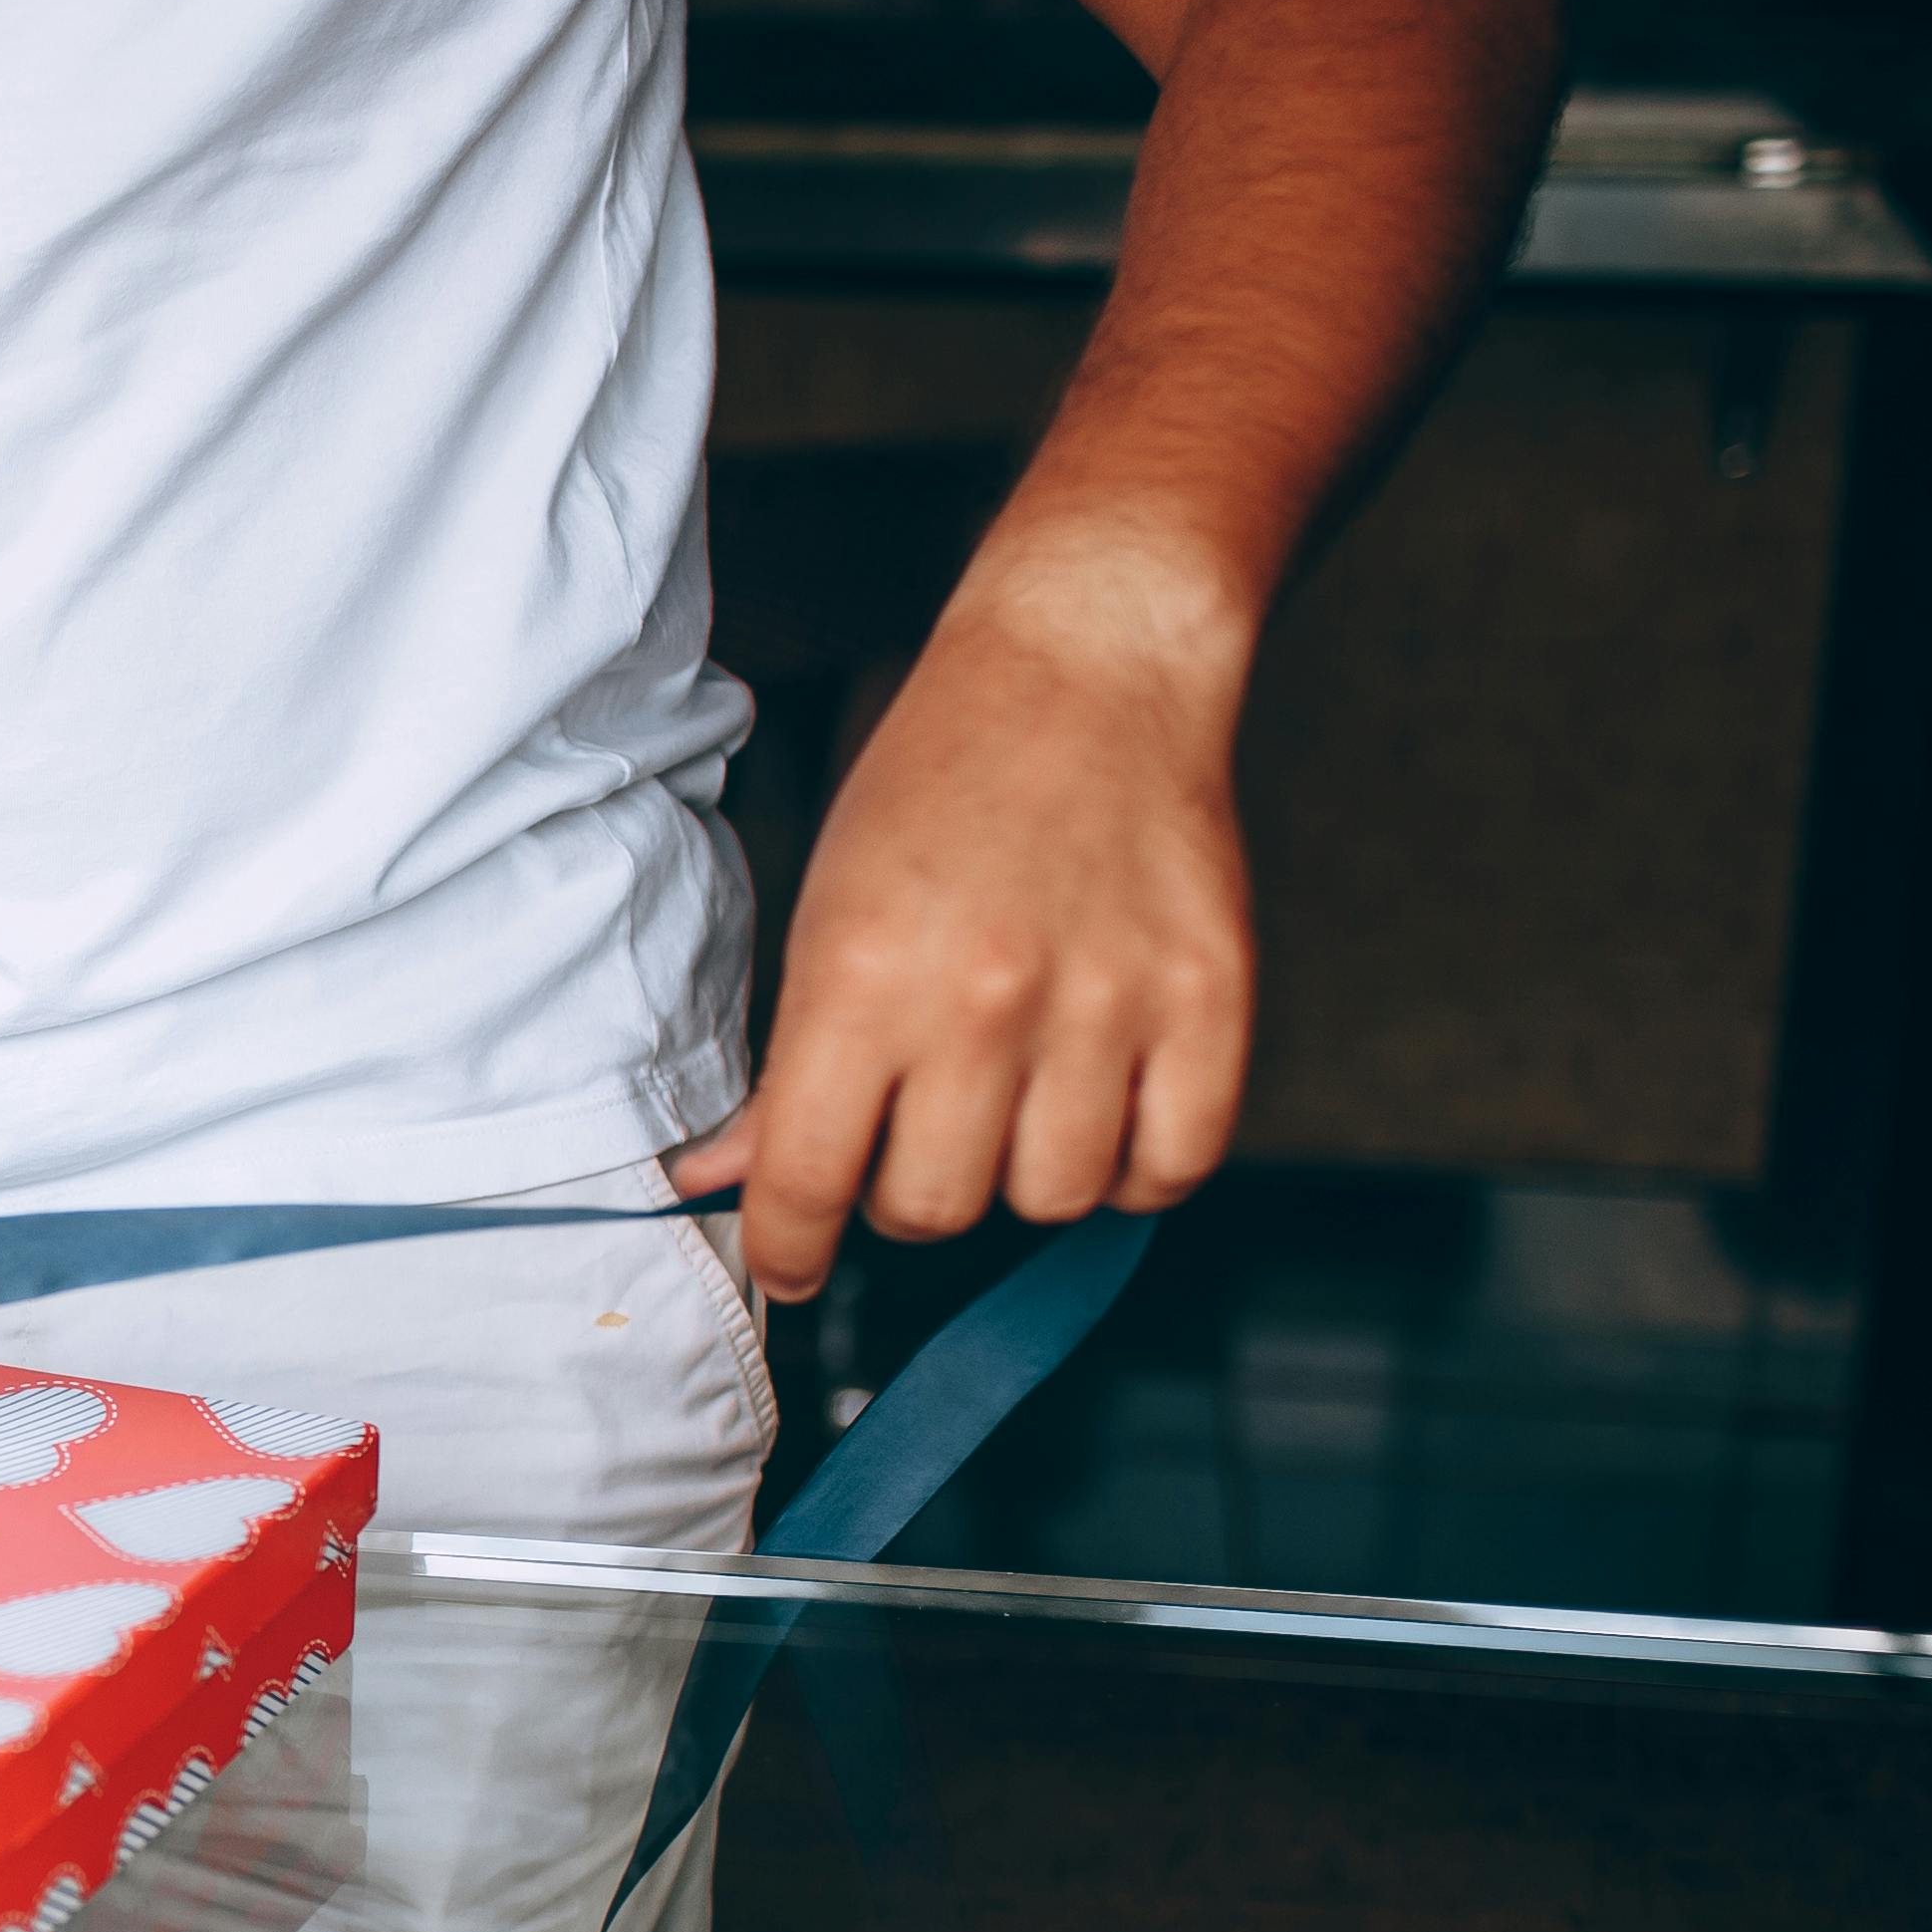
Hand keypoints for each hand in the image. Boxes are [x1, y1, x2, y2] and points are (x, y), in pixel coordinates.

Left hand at [672, 533, 1256, 1305]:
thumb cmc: (939, 786)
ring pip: (1048, 1201)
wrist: (1087, 670)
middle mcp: (985, 1000)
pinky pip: (1168, 1168)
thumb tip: (721, 1183)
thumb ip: (783, 1064)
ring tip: (1012, 1095)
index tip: (791, 1262)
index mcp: (863, 976)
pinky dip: (1131, 1166)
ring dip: (1019, 1174)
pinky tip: (1100, 1107)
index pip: (807, 1179)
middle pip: (931, 1208)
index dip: (787, 1248)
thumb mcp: (822, 911)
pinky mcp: (1210, 1001)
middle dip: (904, 1192)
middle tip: (913, 1128)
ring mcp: (1109, 1004)